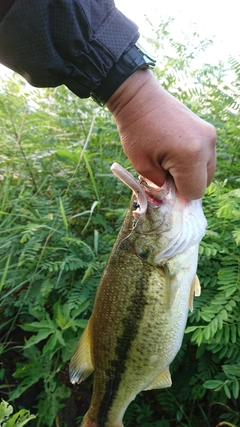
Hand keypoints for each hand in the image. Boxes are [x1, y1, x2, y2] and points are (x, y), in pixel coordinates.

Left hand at [106, 69, 215, 199]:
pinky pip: (206, 156)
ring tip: (171, 161)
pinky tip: (177, 152)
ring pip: (208, 170)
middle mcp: (207, 146)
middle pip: (205, 182)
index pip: (195, 192)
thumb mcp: (143, 166)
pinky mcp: (208, 129)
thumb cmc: (136, 132)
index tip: (164, 185)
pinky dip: (194, 160)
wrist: (139, 98)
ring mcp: (210, 136)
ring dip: (192, 172)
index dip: (179, 194)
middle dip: (187, 183)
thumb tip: (171, 195)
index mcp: (191, 156)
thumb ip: (160, 186)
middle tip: (166, 173)